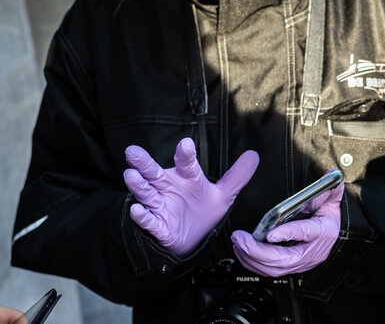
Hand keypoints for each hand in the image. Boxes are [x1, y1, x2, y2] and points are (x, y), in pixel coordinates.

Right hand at [124, 138, 258, 256]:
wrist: (191, 238)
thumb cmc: (203, 210)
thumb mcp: (224, 194)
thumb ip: (237, 176)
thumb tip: (254, 155)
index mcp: (186, 177)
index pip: (186, 163)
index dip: (185, 154)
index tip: (185, 145)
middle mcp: (169, 187)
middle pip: (154, 173)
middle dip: (143, 163)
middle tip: (132, 151)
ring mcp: (160, 205)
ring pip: (146, 192)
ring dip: (138, 185)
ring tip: (130, 175)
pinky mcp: (157, 225)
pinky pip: (148, 220)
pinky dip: (141, 215)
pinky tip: (136, 209)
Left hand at [231, 182, 343, 276]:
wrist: (338, 235)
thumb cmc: (331, 217)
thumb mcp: (331, 200)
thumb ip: (328, 188)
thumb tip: (331, 176)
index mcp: (322, 232)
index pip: (304, 233)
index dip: (287, 234)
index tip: (270, 233)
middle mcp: (311, 252)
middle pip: (283, 259)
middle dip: (258, 251)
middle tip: (240, 239)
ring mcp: (301, 263)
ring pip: (274, 268)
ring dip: (252, 258)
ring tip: (238, 244)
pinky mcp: (291, 267)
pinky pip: (270, 271)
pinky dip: (253, 264)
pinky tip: (242, 252)